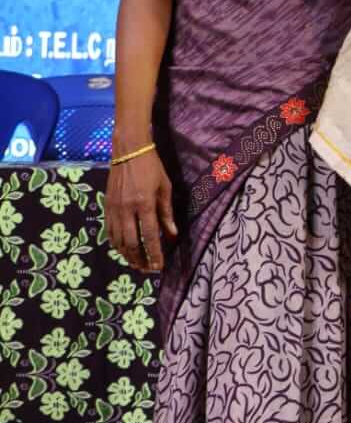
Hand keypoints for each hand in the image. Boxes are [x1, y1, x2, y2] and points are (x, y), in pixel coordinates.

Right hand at [105, 132, 177, 271]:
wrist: (128, 151)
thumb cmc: (152, 168)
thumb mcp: (165, 189)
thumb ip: (167, 213)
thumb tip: (172, 235)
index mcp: (144, 204)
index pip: (149, 236)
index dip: (154, 254)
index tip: (159, 266)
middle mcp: (126, 209)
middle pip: (131, 243)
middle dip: (140, 260)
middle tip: (148, 270)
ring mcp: (113, 209)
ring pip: (118, 240)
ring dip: (127, 256)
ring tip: (137, 265)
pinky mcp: (106, 207)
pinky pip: (109, 232)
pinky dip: (116, 244)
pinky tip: (123, 250)